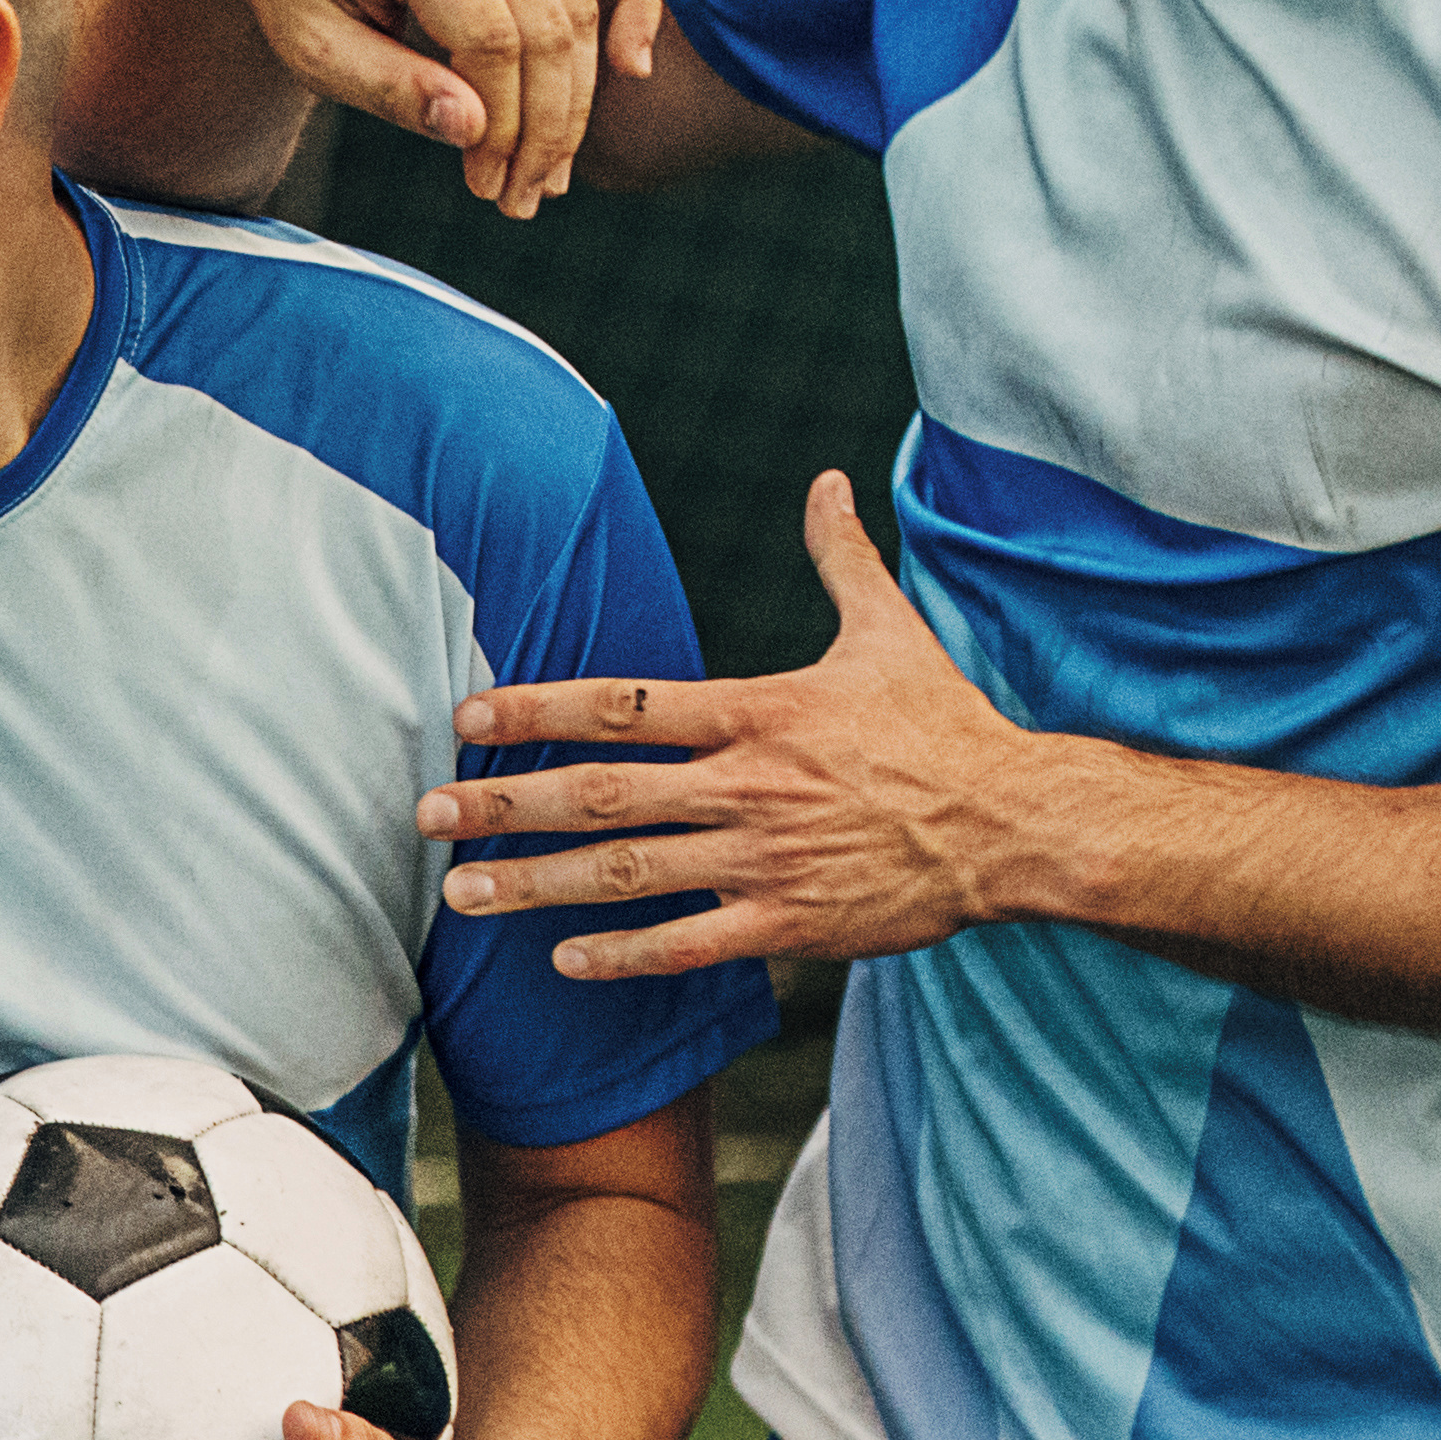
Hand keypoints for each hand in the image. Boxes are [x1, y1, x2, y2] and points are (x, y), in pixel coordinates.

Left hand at [161, 0, 665, 217]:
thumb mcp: (313, 47)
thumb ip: (390, 89)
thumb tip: (475, 135)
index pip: (491, 41)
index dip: (501, 128)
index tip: (483, 188)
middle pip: (547, 29)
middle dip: (544, 130)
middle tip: (520, 200)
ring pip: (582, 6)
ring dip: (578, 99)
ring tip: (546, 172)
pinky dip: (637, 3)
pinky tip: (630, 69)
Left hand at [428, 471, 1057, 982]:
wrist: (1014, 823)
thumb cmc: (945, 725)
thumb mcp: (890, 632)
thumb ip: (843, 559)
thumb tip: (829, 483)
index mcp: (757, 713)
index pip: (623, 704)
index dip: (536, 708)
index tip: (467, 716)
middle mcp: (746, 786)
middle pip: (601, 792)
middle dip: (504, 802)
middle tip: (426, 811)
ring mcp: (763, 860)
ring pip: (627, 874)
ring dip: (536, 884)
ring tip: (462, 892)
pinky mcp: (790, 923)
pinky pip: (688, 944)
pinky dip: (623, 953)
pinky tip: (561, 957)